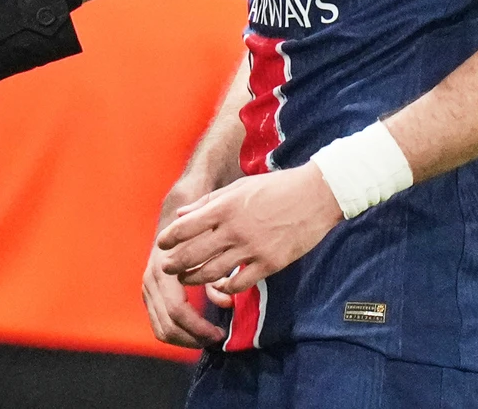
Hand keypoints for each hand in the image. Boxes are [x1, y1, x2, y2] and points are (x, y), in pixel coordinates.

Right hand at [144, 178, 226, 347]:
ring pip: (161, 330)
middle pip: (167, 325)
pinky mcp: (149, 295)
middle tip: (217, 338)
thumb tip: (227, 303)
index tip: (221, 332)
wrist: (176, 219)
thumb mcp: (211, 250)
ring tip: (209, 337)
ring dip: (185, 340)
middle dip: (193, 338)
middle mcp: (150, 281)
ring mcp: (147, 289)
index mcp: (163, 270)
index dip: (199, 327)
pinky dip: (178, 334)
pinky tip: (197, 332)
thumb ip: (219, 278)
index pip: (177, 310)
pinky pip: (159, 325)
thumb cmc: (198, 232)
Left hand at [157, 164, 343, 304]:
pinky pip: (239, 284)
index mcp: (225, 207)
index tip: (162, 244)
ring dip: (194, 278)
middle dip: (175, 264)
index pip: (185, 227)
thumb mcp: (239, 187)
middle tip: (167, 268)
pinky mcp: (269, 264)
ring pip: (212, 272)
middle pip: (193, 254)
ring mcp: (252, 249)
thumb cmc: (275, 187)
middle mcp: (235, 229)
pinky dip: (224, 289)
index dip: (169, 238)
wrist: (316, 196)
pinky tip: (218, 288)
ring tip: (187, 279)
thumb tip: (181, 215)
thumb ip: (208, 202)